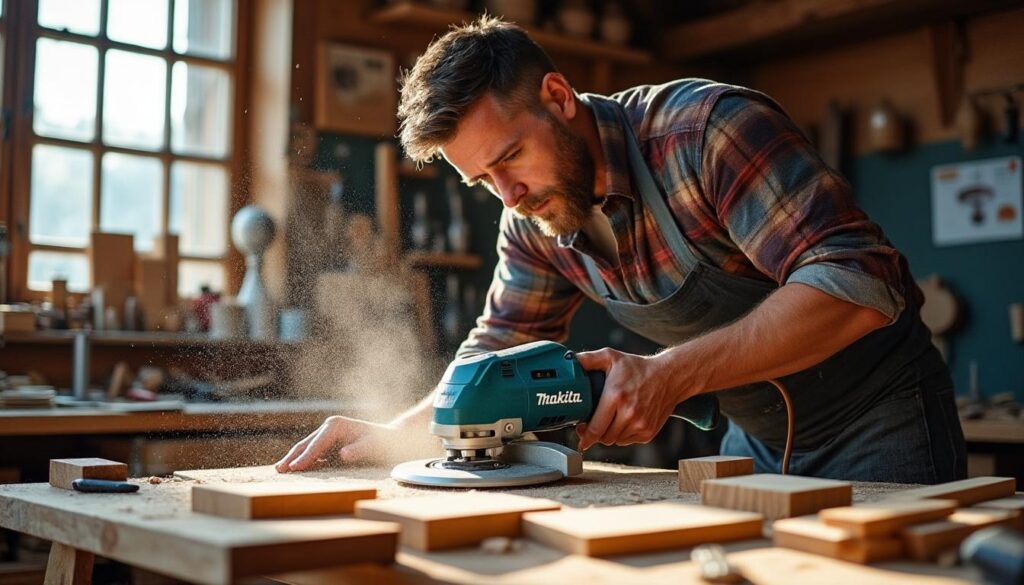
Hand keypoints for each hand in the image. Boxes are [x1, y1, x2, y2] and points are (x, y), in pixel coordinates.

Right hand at [275, 416, 395, 471]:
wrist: (389, 438)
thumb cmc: (382, 442)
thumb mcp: (373, 446)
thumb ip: (358, 450)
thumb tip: (343, 455)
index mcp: (336, 425)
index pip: (317, 443)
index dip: (306, 456)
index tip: (295, 468)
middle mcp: (329, 427)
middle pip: (306, 443)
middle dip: (293, 456)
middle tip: (280, 469)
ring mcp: (327, 434)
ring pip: (306, 447)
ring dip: (294, 458)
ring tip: (280, 469)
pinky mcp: (328, 443)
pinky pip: (312, 452)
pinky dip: (302, 460)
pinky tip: (293, 469)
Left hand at [574, 348, 681, 450]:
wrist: (669, 376)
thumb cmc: (639, 368)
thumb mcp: (611, 357)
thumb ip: (588, 359)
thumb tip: (569, 361)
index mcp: (616, 396)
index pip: (595, 427)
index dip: (584, 436)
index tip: (580, 436)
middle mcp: (629, 413)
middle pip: (603, 437)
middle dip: (595, 433)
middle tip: (591, 424)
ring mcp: (640, 424)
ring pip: (615, 441)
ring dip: (609, 434)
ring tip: (609, 419)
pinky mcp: (648, 432)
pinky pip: (627, 441)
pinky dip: (622, 434)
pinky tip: (623, 421)